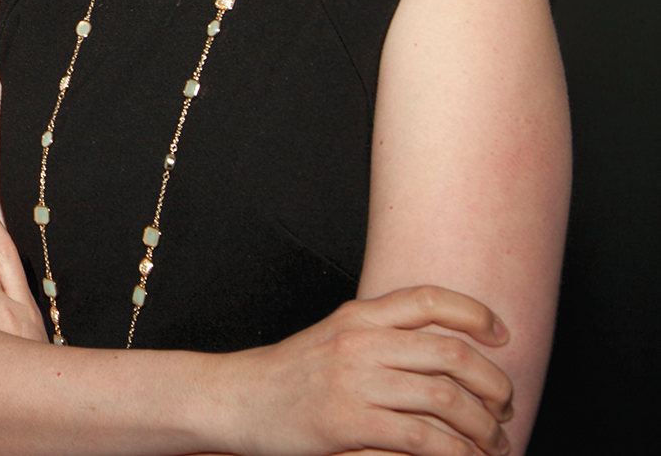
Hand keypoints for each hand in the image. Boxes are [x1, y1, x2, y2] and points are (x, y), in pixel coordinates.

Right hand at [220, 286, 515, 455]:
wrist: (235, 399)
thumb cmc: (290, 375)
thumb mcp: (333, 338)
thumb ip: (380, 334)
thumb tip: (443, 347)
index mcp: (358, 316)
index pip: (429, 299)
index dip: (477, 314)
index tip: (504, 337)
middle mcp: (359, 342)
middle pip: (451, 352)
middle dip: (495, 384)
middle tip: (506, 408)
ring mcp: (352, 381)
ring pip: (444, 398)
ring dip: (483, 427)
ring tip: (493, 444)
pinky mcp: (346, 422)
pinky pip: (421, 439)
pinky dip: (455, 454)